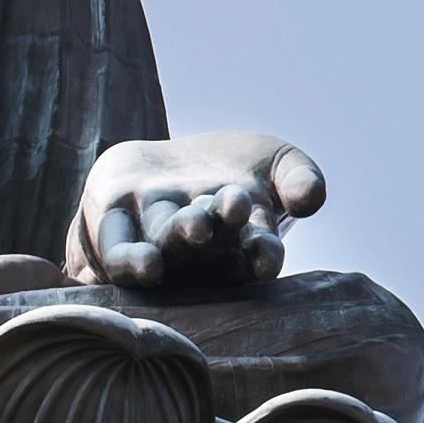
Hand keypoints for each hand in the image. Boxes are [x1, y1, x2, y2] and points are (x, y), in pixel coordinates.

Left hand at [66, 131, 326, 292]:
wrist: (176, 160)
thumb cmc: (235, 169)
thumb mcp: (277, 162)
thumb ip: (299, 178)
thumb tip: (310, 198)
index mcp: (239, 245)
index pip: (255, 255)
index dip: (261, 257)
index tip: (266, 258)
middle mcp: (196, 250)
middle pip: (202, 245)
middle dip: (205, 233)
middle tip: (210, 223)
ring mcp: (153, 235)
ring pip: (160, 242)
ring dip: (169, 239)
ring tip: (182, 234)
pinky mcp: (112, 222)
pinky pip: (115, 247)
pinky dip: (127, 257)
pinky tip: (142, 262)